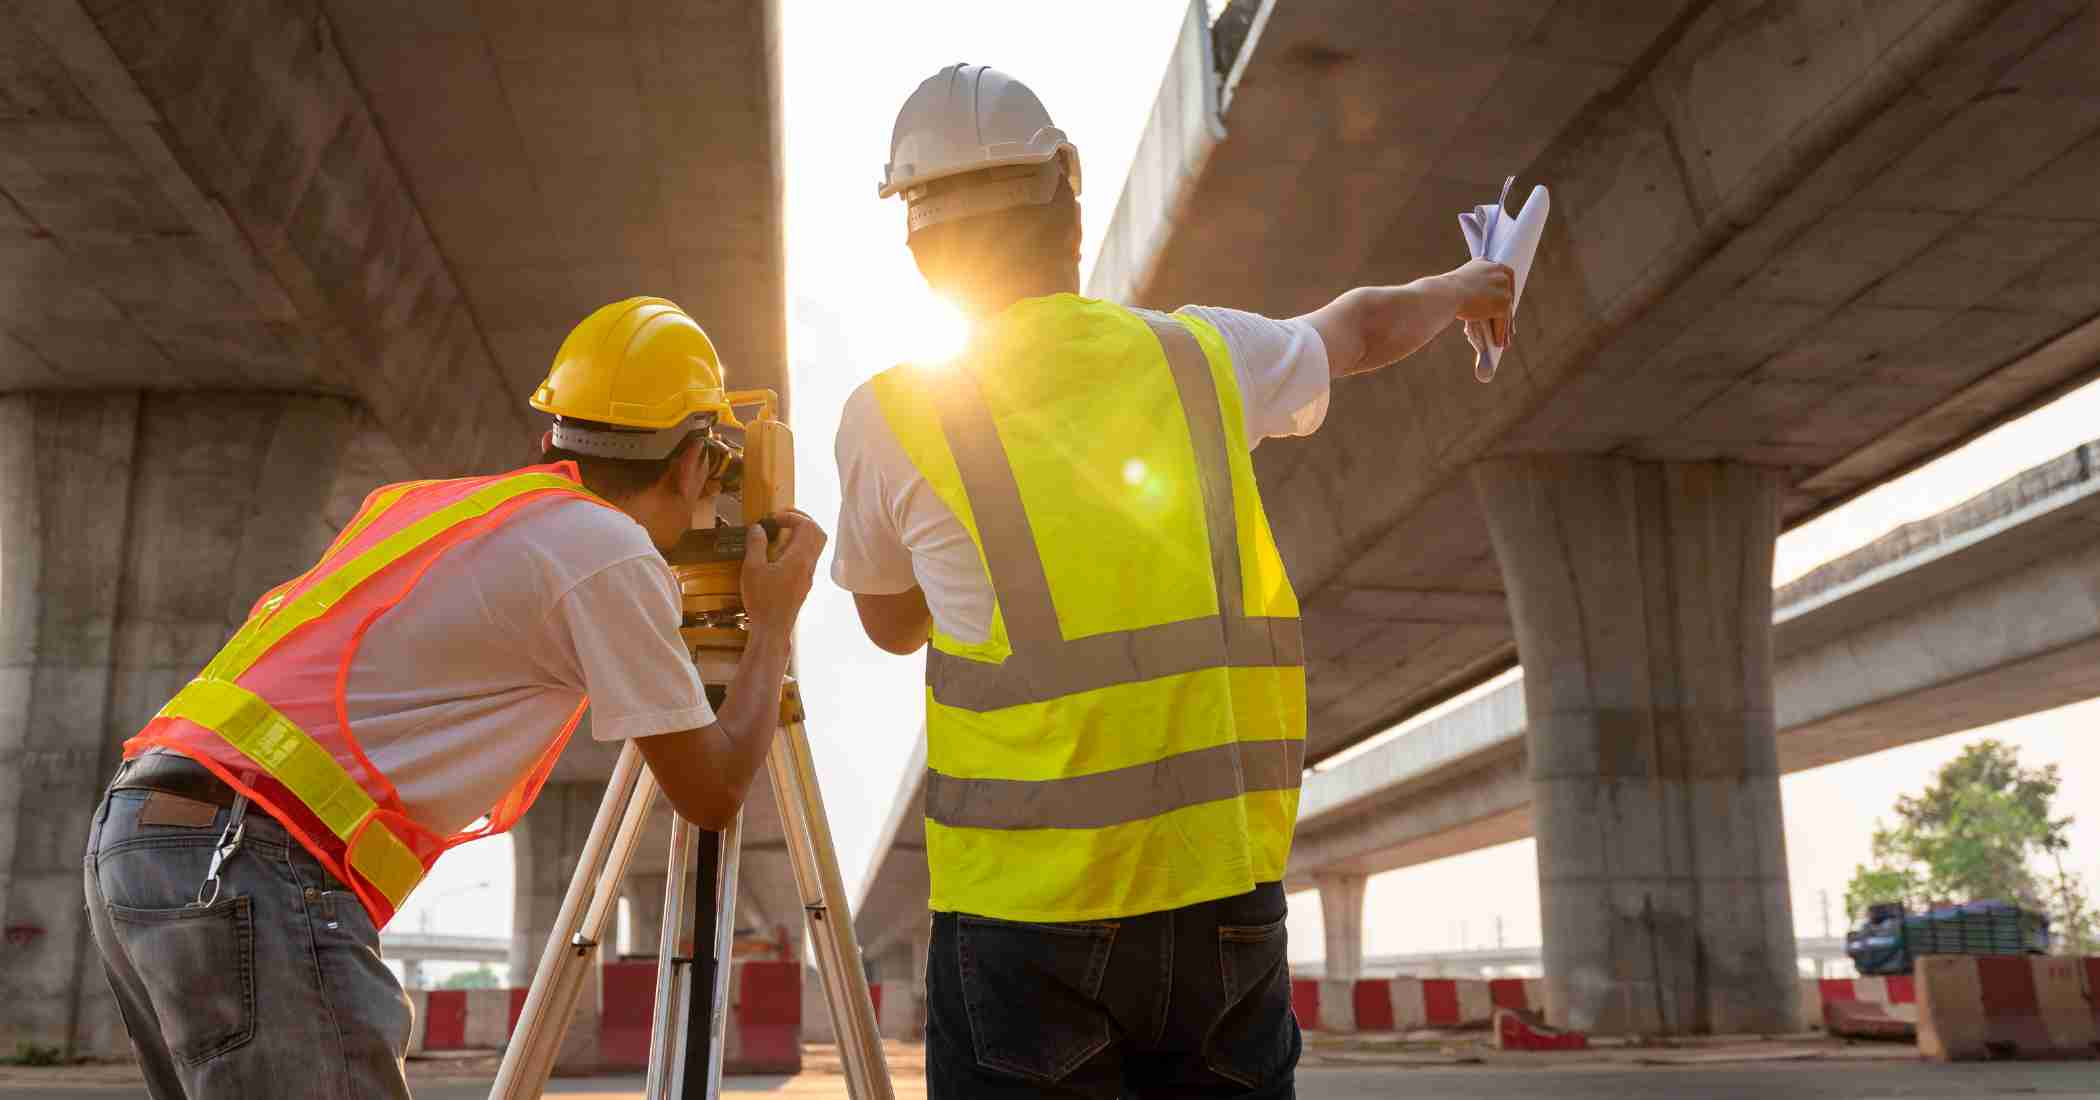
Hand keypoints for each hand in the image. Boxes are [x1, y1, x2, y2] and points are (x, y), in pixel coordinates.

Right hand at [740, 509, 825, 631]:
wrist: (773, 629)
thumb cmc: (762, 599)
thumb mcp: (752, 568)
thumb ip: (756, 545)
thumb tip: (758, 527)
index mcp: (799, 558)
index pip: (807, 526)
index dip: (791, 516)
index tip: (772, 519)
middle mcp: (809, 565)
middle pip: (818, 533)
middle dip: (802, 520)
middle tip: (782, 518)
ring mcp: (808, 576)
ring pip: (815, 546)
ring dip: (801, 534)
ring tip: (780, 533)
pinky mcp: (803, 584)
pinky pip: (808, 558)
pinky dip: (798, 547)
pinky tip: (778, 553)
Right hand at [1443, 259, 1515, 346]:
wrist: (1445, 294)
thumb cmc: (1446, 290)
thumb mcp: (1463, 281)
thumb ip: (1476, 284)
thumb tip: (1482, 300)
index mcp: (1490, 263)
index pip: (1502, 281)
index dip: (1501, 295)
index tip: (1503, 307)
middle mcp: (1500, 272)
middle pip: (1507, 295)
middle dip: (1506, 312)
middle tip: (1507, 326)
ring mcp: (1504, 288)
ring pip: (1506, 310)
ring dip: (1505, 325)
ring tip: (1504, 339)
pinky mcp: (1503, 304)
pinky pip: (1503, 321)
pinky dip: (1501, 332)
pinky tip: (1499, 342)